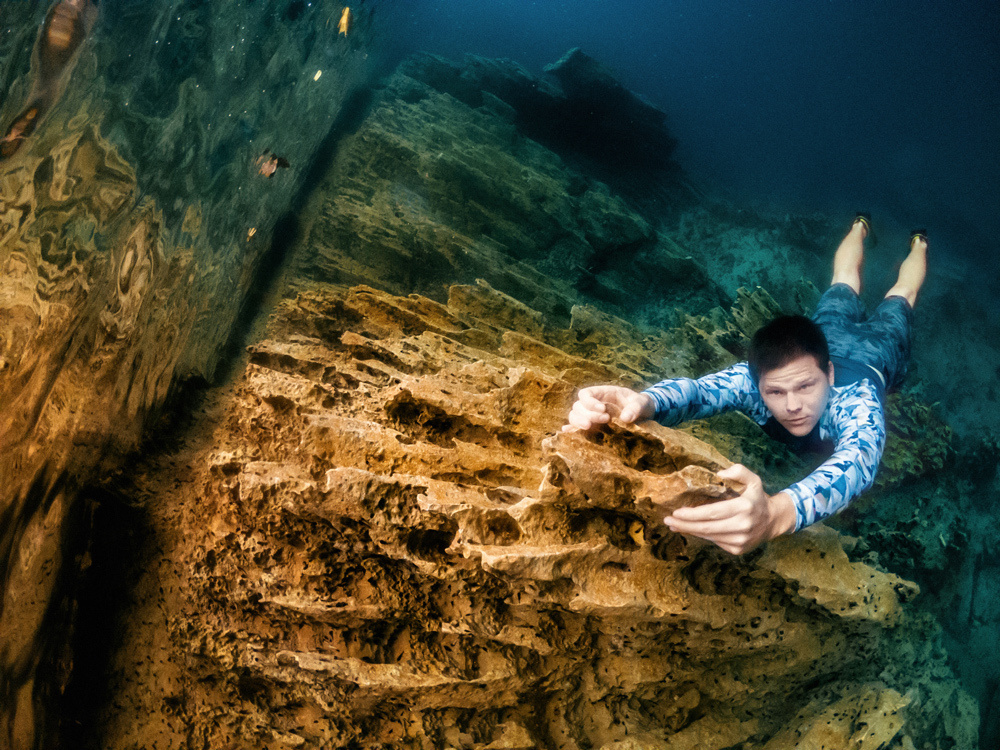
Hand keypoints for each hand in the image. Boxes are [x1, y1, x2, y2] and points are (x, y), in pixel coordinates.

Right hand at [563, 385, 653, 431]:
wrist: (642, 414)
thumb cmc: (640, 404)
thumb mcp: (641, 403)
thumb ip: (635, 408)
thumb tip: (625, 418)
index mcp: (603, 393)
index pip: (586, 393)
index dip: (590, 402)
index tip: (603, 410)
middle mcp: (594, 403)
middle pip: (578, 406)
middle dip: (587, 414)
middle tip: (605, 420)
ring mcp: (591, 414)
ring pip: (575, 415)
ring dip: (578, 421)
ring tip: (589, 428)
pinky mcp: (593, 425)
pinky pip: (577, 425)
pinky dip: (571, 428)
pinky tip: (566, 432)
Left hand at [663, 464, 796, 554]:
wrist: (773, 521)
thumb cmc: (757, 497)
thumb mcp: (753, 479)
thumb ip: (738, 471)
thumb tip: (719, 473)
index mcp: (744, 508)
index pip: (712, 513)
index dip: (692, 514)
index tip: (676, 512)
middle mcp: (742, 526)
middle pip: (706, 528)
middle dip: (684, 524)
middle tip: (667, 520)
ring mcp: (740, 541)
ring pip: (708, 537)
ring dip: (689, 531)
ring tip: (674, 525)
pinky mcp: (738, 549)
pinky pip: (714, 542)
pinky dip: (701, 535)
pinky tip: (691, 529)